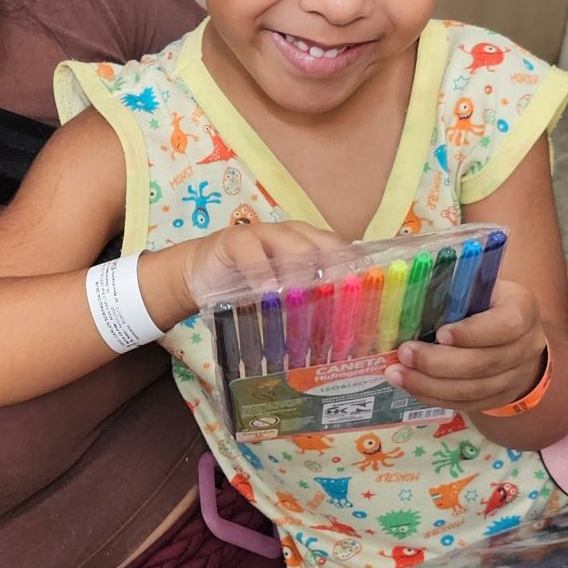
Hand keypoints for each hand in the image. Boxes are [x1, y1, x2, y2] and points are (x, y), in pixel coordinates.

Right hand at [159, 219, 351, 326]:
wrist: (201, 272)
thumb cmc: (248, 287)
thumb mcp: (281, 295)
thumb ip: (306, 302)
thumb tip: (342, 333)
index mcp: (310, 244)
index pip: (340, 251)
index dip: (353, 269)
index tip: (366, 293)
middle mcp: (292, 235)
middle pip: (322, 246)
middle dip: (332, 272)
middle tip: (337, 300)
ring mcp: (264, 233)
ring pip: (293, 244)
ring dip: (301, 271)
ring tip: (303, 296)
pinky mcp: (235, 238)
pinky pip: (251, 249)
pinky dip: (261, 270)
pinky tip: (265, 290)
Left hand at [383, 278, 549, 413]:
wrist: (511, 334)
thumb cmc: (482, 301)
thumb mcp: (474, 283)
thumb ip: (449, 285)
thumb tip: (404, 281)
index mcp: (522, 308)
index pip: (506, 325)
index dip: (473, 333)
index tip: (440, 333)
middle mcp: (526, 345)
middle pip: (484, 364)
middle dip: (438, 363)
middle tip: (404, 354)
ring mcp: (516, 376)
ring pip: (473, 390)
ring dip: (430, 384)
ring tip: (397, 374)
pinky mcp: (500, 398)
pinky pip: (466, 404)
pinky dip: (435, 397)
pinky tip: (411, 386)